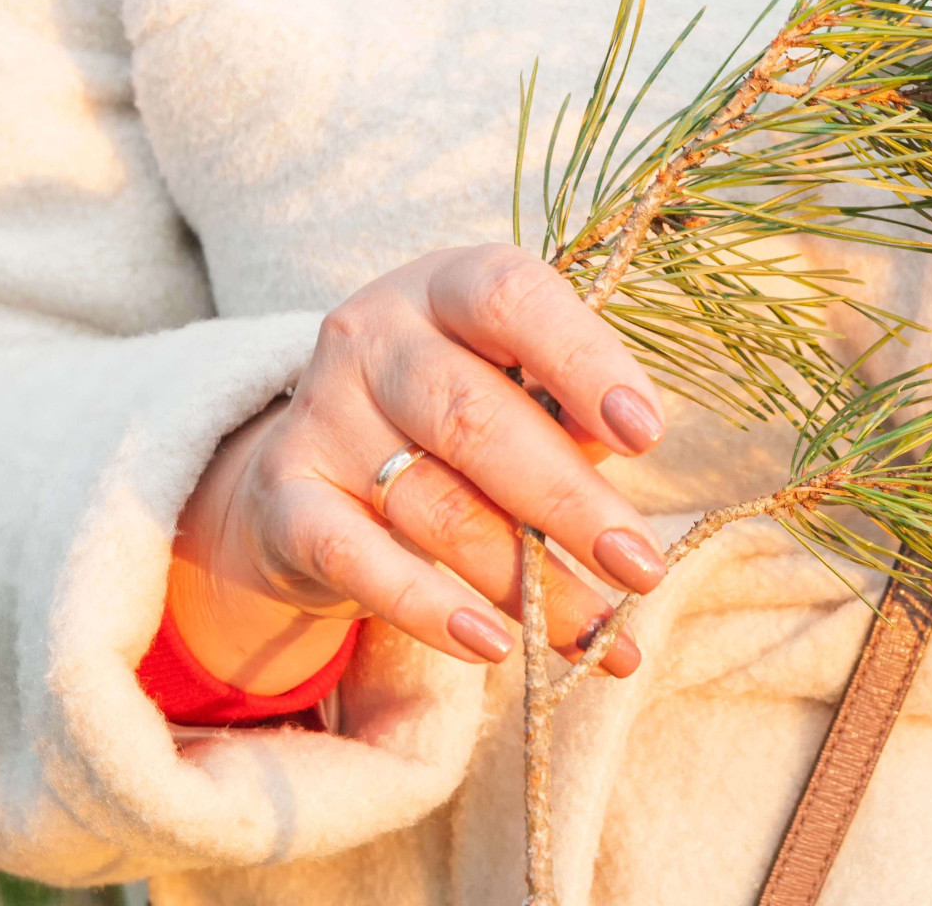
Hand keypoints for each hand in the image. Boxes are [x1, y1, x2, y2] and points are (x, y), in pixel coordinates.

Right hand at [168, 246, 669, 694]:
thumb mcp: (514, 389)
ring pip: (434, 503)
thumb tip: (626, 463)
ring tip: (598, 631)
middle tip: (640, 566)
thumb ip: (569, 415)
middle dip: (570, 503)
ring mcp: (321, 414)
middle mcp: (375, 335)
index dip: (583, 361)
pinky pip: (358, 559)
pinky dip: (429, 608)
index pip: (512, 299)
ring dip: (525, 580)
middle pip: (476, 419)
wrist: (310, 466)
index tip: (647, 435)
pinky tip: (491, 643)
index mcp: (447, 288)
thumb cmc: (453, 418)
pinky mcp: (284, 498)